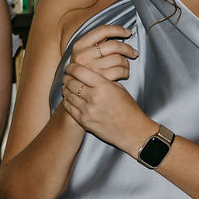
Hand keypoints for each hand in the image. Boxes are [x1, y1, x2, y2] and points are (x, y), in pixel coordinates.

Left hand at [59, 25, 150, 154]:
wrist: (132, 131)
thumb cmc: (128, 109)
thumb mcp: (119, 89)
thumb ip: (103, 80)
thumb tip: (89, 74)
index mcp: (103, 86)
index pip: (80, 72)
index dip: (72, 68)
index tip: (70, 67)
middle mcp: (93, 97)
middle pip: (71, 82)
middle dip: (67, 77)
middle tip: (67, 76)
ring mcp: (87, 110)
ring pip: (68, 94)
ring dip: (66, 89)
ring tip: (67, 86)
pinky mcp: (84, 121)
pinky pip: (69, 107)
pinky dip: (67, 100)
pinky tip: (70, 98)